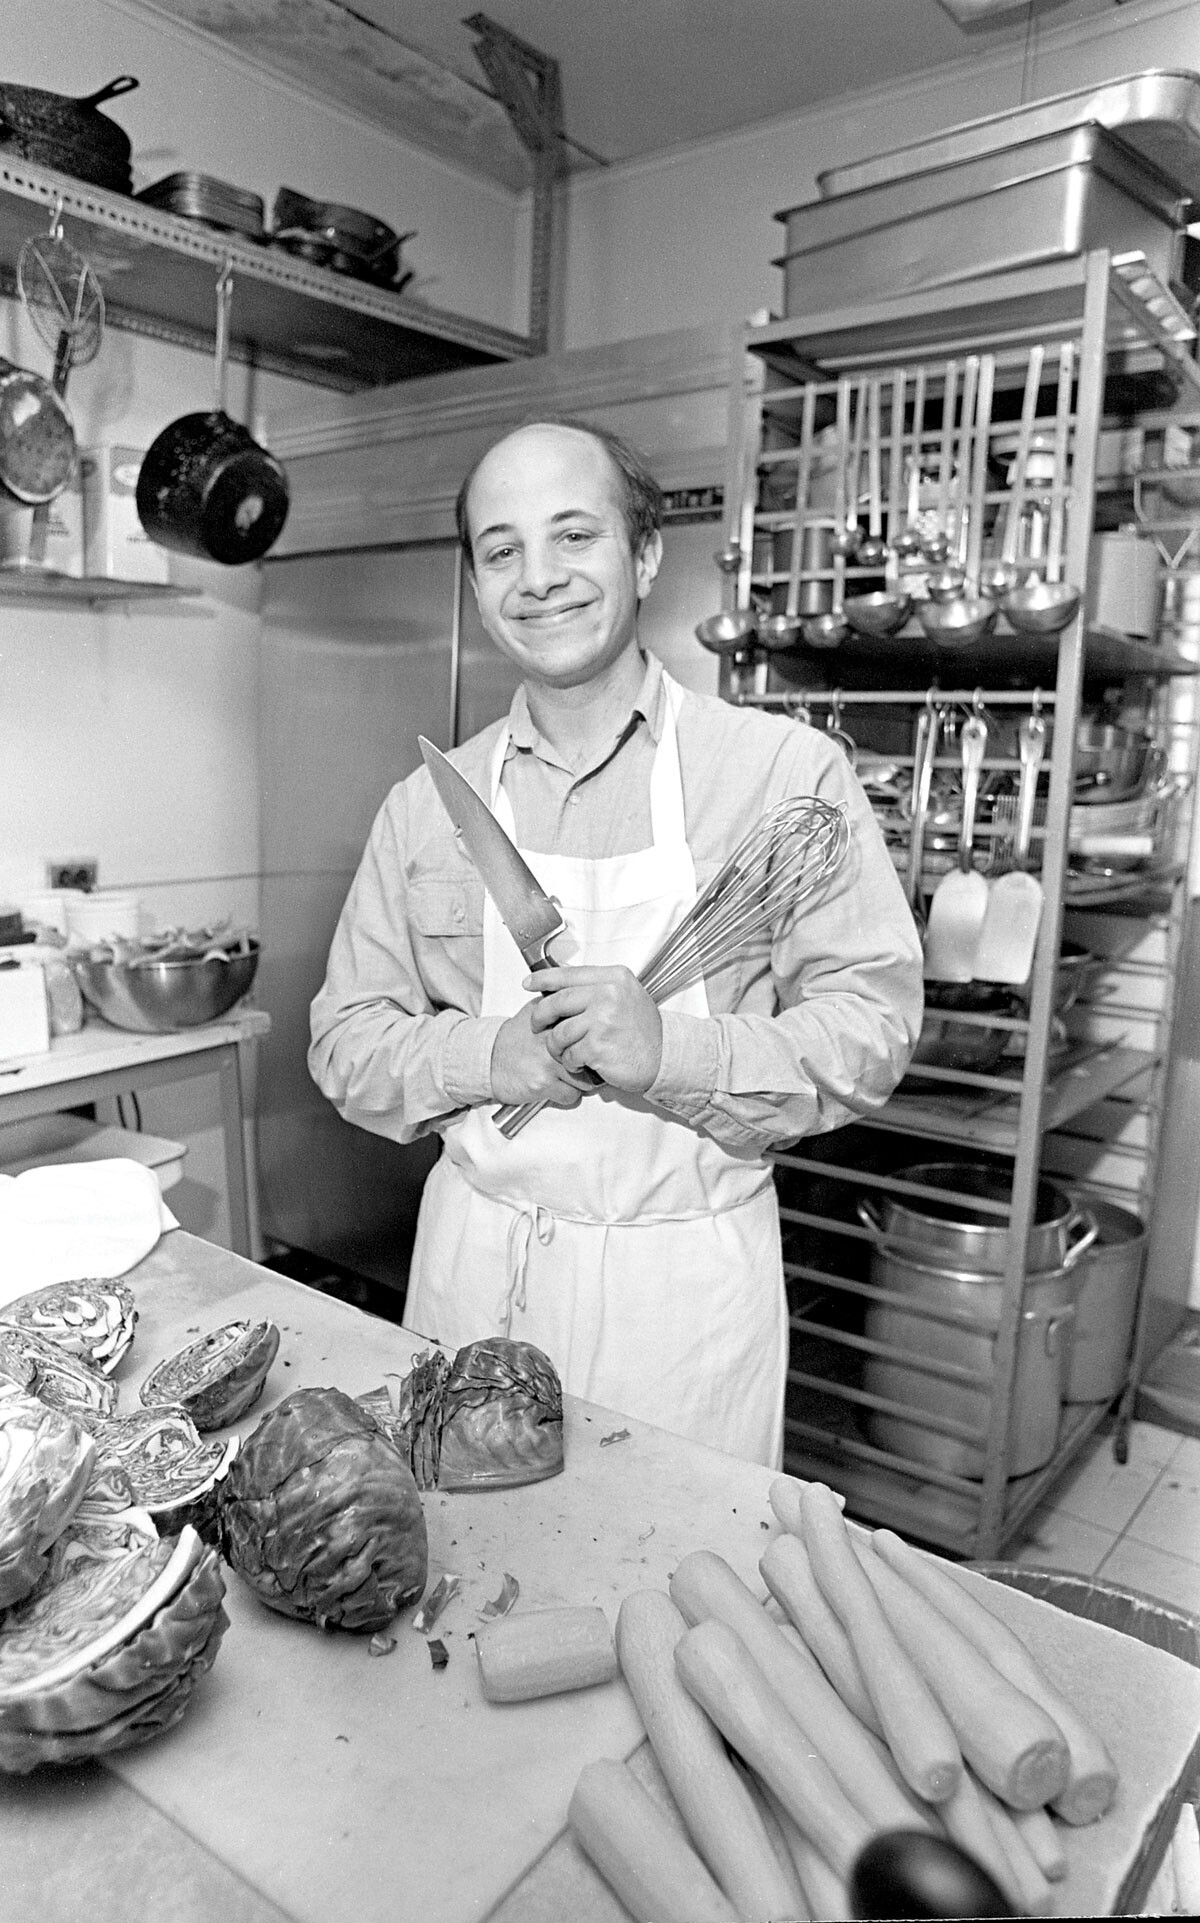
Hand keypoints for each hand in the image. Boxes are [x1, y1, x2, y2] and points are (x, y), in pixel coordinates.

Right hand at [489, 998, 590, 1107]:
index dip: (594, 1040)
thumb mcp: (535, 1012)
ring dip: (579, 1082)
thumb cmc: (514, 1039)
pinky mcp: (543, 1083)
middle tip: (583, 1065)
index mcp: (554, 1019)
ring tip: (566, 1076)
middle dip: (590, 1064)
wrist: (487, 1059)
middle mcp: (553, 1038)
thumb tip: (586, 1004)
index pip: (590, 1030)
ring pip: (586, 1079)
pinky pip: (571, 1095)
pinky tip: (555, 1086)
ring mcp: (549, 1061)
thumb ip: (558, 1007)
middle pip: (592, 1055)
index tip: (594, 1046)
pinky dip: (566, 1095)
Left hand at [524, 964, 662, 1094]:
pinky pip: (569, 1054)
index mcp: (614, 978)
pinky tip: (580, 1063)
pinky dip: (571, 1062)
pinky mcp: (597, 1046)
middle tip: (536, 1024)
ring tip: (567, 1051)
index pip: (569, 974)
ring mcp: (603, 1020)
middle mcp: (608, 995)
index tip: (528, 983)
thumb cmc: (643, 1030)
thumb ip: (598, 988)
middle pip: (556, 1002)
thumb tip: (561, 986)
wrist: (664, 1056)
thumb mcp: (626, 995)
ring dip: (557, 1046)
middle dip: (540, 1016)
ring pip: (559, 1032)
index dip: (543, 979)